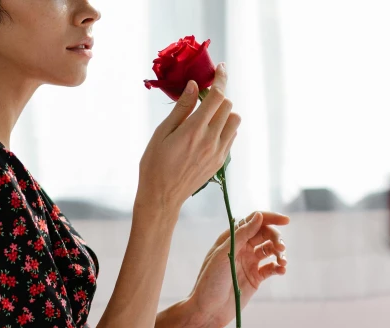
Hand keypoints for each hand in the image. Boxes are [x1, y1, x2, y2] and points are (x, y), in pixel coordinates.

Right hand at [137, 63, 240, 212]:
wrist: (162, 196)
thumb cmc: (154, 164)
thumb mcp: (162, 133)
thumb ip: (182, 109)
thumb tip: (194, 86)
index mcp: (194, 130)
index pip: (217, 97)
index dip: (221, 79)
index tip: (221, 68)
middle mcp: (211, 140)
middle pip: (228, 106)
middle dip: (218, 97)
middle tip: (202, 98)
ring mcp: (218, 152)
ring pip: (235, 120)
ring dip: (224, 113)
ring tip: (206, 117)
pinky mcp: (220, 162)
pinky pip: (231, 136)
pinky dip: (224, 128)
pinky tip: (207, 132)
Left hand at [187, 211, 289, 327]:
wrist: (208, 311)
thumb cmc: (210, 281)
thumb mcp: (224, 255)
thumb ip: (242, 235)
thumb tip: (258, 215)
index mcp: (231, 239)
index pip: (253, 221)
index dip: (270, 218)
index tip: (286, 220)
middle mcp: (241, 248)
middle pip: (265, 235)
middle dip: (276, 238)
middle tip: (280, 248)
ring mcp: (249, 262)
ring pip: (270, 250)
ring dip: (280, 253)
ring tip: (282, 262)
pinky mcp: (255, 278)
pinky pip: (272, 268)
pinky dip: (279, 267)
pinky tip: (281, 270)